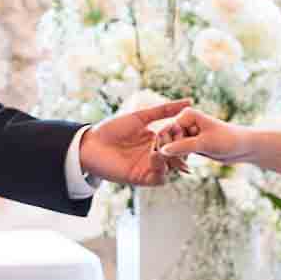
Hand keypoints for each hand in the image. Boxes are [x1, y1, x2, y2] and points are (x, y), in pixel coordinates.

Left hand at [79, 98, 194, 186]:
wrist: (90, 144)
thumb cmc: (112, 129)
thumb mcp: (141, 117)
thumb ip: (164, 110)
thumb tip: (190, 101)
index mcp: (156, 141)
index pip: (179, 141)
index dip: (183, 134)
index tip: (183, 125)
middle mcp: (155, 155)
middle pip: (178, 155)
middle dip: (180, 147)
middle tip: (178, 138)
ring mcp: (149, 168)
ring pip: (171, 168)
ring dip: (171, 157)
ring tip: (163, 145)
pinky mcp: (141, 178)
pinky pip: (159, 178)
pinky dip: (161, 168)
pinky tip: (155, 155)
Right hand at [154, 106, 249, 163]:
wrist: (244, 147)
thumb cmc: (228, 140)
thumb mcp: (204, 143)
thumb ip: (182, 147)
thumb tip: (162, 151)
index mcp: (187, 115)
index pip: (167, 130)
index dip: (167, 145)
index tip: (171, 158)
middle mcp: (185, 122)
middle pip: (167, 140)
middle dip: (171, 154)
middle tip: (181, 167)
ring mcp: (187, 134)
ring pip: (172, 149)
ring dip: (176, 159)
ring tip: (185, 169)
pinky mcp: (190, 145)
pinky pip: (179, 154)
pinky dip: (181, 161)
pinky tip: (187, 169)